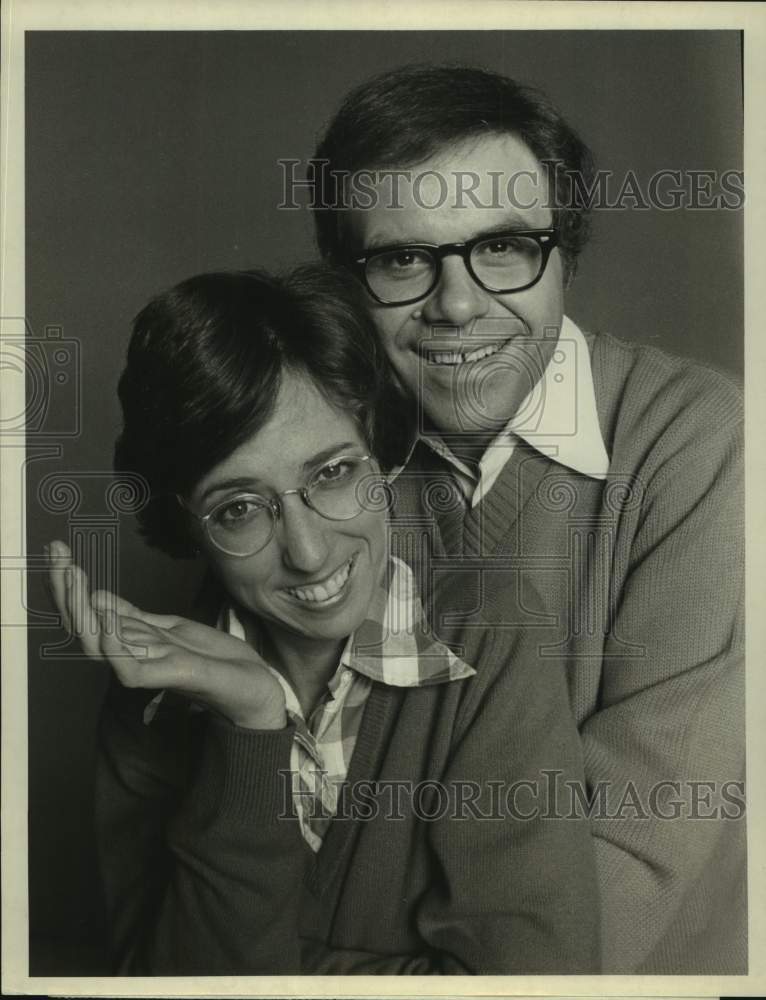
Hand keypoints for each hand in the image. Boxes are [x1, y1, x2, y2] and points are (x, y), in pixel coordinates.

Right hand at [45, 540, 285, 729]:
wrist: (252, 686)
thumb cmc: (212, 659)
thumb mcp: (168, 627)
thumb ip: (132, 617)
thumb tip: (96, 596)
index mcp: (131, 642)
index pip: (87, 616)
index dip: (68, 588)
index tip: (58, 553)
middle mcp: (133, 654)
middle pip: (84, 627)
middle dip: (66, 591)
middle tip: (57, 555)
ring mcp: (151, 665)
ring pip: (99, 644)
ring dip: (82, 611)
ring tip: (74, 577)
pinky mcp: (171, 677)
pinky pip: (130, 670)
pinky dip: (115, 647)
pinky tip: (105, 623)